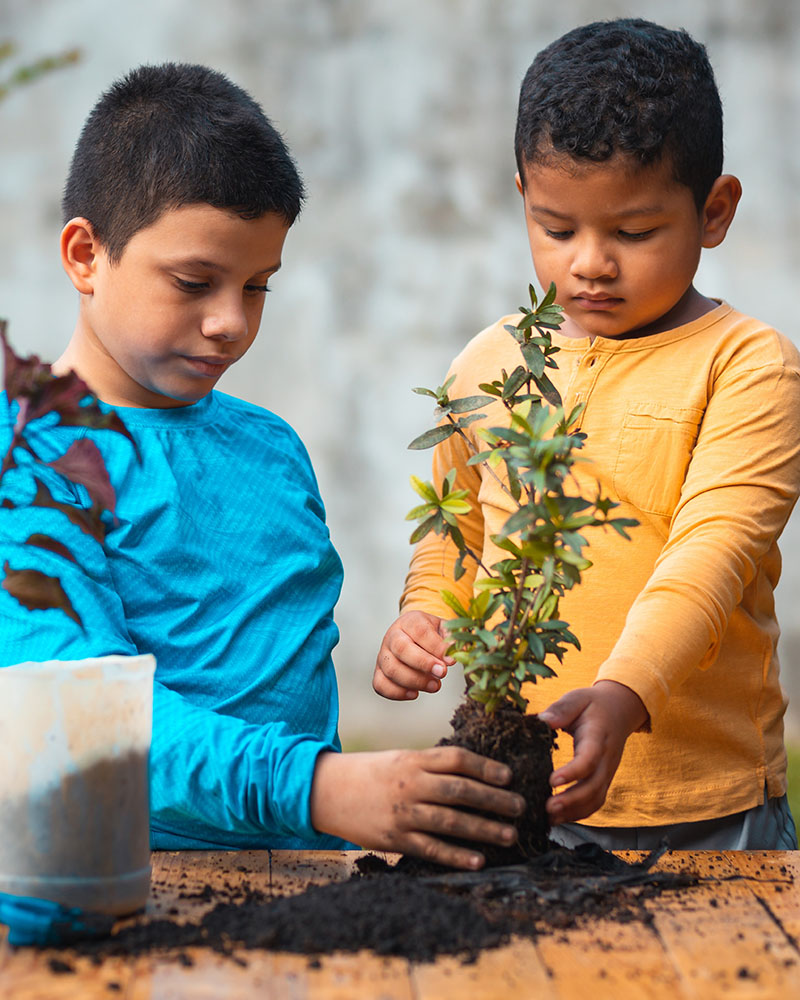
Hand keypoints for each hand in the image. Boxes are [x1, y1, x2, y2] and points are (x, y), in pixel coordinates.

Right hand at [310, 746, 524, 868]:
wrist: (326, 790)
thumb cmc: (370, 773)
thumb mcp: (399, 759)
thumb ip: (431, 766)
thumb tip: (472, 773)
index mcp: (413, 760)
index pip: (457, 759)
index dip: (486, 767)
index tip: (508, 776)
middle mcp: (411, 784)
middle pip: (461, 790)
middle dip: (495, 799)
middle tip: (520, 806)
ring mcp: (403, 813)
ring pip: (451, 821)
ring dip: (484, 828)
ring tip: (509, 834)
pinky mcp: (395, 838)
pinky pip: (431, 849)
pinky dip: (456, 855)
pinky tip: (478, 860)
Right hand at [372, 611, 454, 699]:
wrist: (413, 635)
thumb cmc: (430, 634)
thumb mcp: (443, 628)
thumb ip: (451, 639)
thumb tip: (455, 654)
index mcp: (409, 621)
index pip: (420, 631)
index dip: (436, 647)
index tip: (450, 661)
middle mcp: (392, 636)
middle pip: (401, 648)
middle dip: (423, 663)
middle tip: (442, 673)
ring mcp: (383, 654)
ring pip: (391, 669)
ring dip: (415, 681)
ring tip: (434, 685)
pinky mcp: (379, 672)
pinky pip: (381, 684)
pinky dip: (398, 693)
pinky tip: (415, 693)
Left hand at [538, 680, 648, 825]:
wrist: (619, 710)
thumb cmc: (593, 705)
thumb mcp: (578, 698)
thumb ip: (561, 709)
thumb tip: (541, 721)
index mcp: (599, 736)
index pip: (590, 758)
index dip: (573, 772)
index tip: (552, 780)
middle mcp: (606, 759)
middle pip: (594, 786)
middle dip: (572, 800)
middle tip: (547, 808)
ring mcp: (607, 772)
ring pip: (596, 799)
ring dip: (574, 812)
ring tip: (549, 818)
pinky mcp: (603, 781)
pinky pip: (595, 802)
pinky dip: (579, 813)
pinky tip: (558, 818)